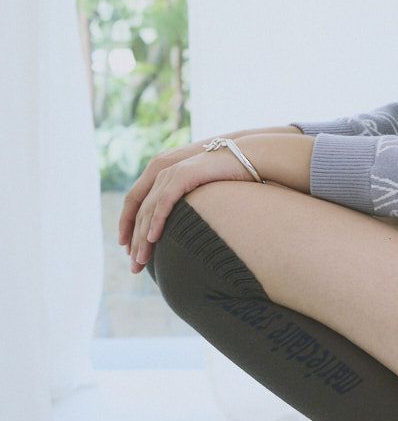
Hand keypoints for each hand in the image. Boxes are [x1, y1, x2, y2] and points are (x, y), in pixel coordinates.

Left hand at [118, 136, 234, 258]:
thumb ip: (187, 200)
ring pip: (148, 210)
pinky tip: (153, 239)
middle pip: (139, 210)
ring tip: (141, 259)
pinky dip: (157, 221)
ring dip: (143, 237)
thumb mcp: (201, 188)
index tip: (128, 249)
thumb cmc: (228, 174)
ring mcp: (171, 173)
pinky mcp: (183, 176)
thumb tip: (184, 223)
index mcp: (163, 174)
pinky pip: (164, 202)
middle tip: (134, 265)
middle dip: (134, 240)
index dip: (128, 226)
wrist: (246, 155)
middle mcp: (162, 172)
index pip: (136, 202)